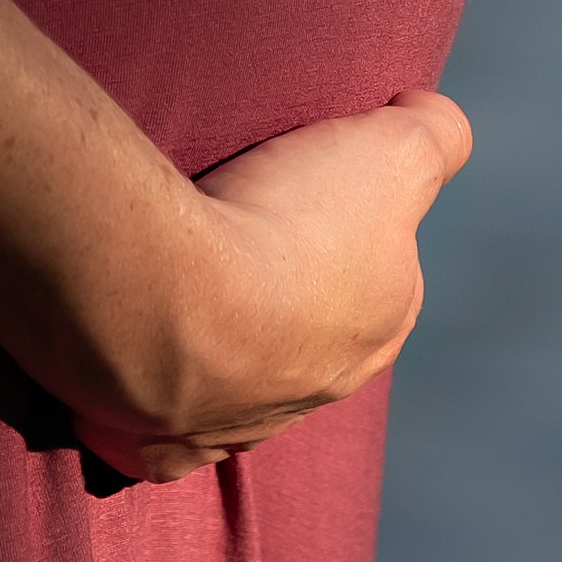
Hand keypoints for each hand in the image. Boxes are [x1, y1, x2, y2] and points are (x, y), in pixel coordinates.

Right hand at [75, 89, 472, 483]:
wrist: (171, 298)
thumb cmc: (283, 225)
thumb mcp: (391, 150)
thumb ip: (431, 135)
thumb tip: (432, 117)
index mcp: (377, 330)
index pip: (386, 280)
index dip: (353, 230)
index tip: (307, 190)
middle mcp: (317, 391)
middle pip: (308, 340)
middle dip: (283, 300)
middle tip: (233, 236)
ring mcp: (237, 427)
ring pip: (236, 394)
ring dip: (215, 358)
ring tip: (175, 299)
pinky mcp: (159, 443)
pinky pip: (160, 445)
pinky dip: (148, 425)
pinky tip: (128, 388)